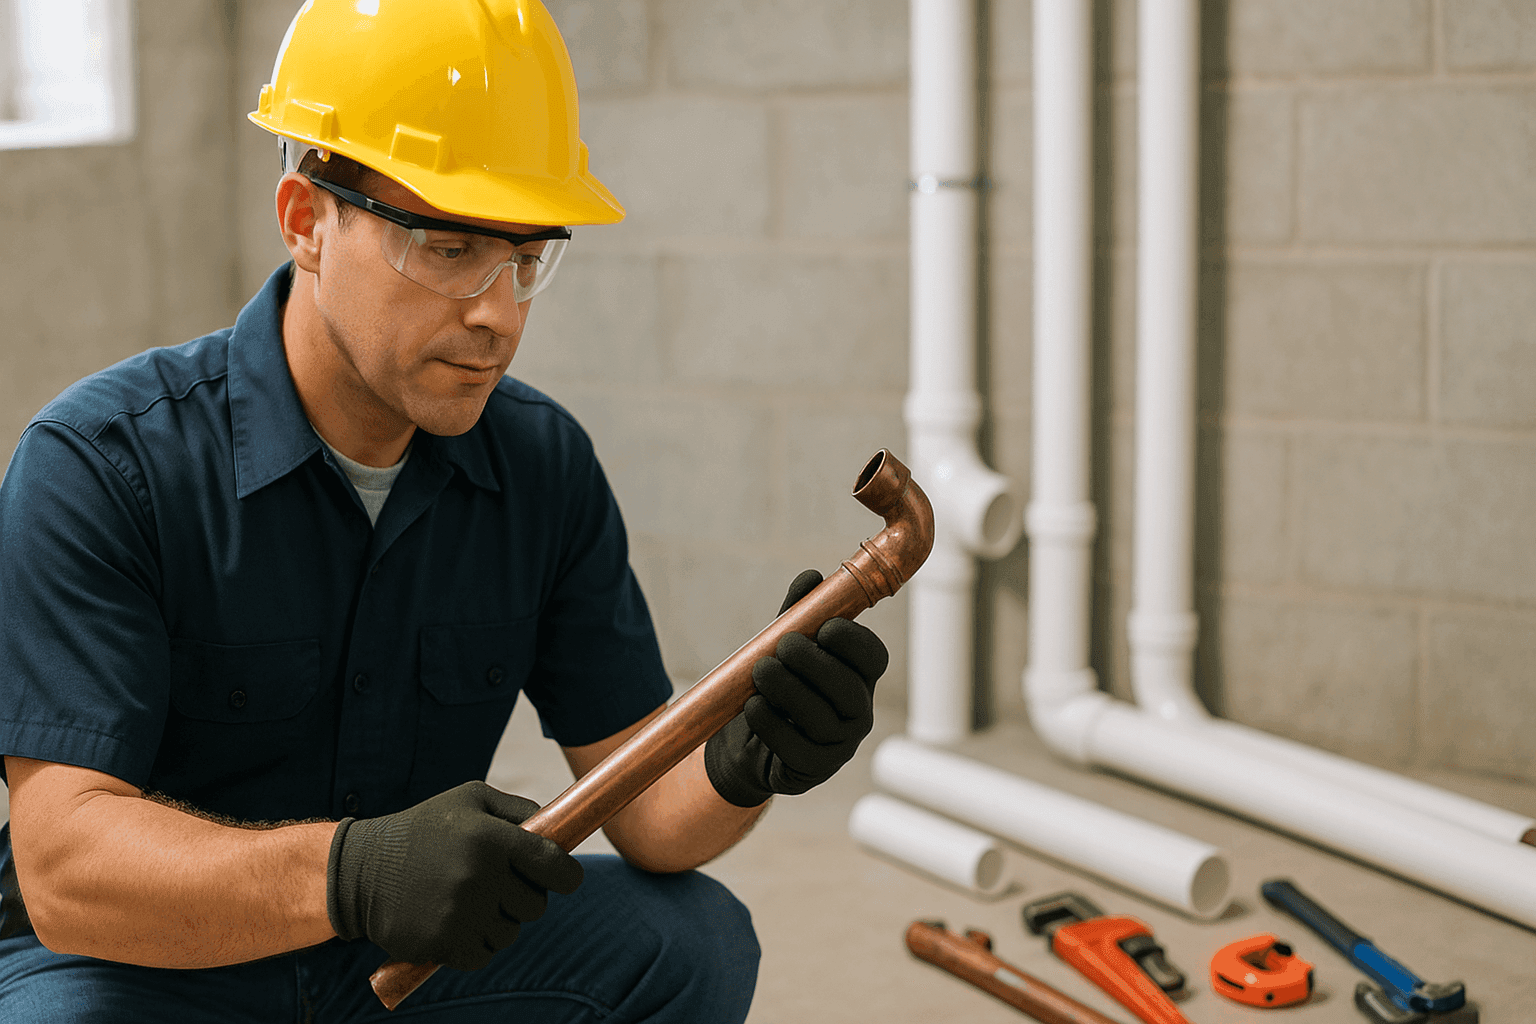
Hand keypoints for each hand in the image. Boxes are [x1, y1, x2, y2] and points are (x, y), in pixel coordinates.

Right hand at [326, 781, 582, 970]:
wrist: (359, 870)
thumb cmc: (423, 829)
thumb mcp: (470, 800)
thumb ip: (518, 810)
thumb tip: (559, 829)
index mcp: (492, 838)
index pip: (556, 867)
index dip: (568, 876)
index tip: (566, 878)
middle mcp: (480, 877)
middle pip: (536, 906)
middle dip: (525, 897)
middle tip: (499, 884)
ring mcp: (462, 914)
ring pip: (511, 933)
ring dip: (498, 921)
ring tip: (469, 900)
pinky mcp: (443, 944)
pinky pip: (485, 955)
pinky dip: (477, 944)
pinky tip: (457, 922)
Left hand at [704, 569, 888, 807]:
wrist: (746, 743)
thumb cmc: (774, 686)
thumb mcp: (782, 645)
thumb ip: (798, 614)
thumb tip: (811, 577)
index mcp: (857, 676)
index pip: (873, 658)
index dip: (854, 642)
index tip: (825, 627)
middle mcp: (856, 712)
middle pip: (849, 689)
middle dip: (816, 664)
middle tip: (784, 647)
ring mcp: (838, 745)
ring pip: (821, 718)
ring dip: (788, 690)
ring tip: (761, 671)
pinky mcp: (812, 769)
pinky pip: (795, 747)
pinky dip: (771, 723)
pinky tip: (752, 706)